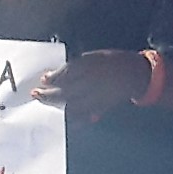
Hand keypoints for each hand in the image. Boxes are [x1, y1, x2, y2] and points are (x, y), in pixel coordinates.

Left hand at [30, 49, 152, 117]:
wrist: (137, 74)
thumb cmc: (114, 61)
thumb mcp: (95, 56)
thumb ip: (76, 66)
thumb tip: (56, 75)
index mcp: (91, 66)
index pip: (67, 73)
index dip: (53, 78)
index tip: (43, 80)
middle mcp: (92, 82)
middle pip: (65, 91)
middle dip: (48, 94)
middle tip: (35, 94)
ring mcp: (97, 96)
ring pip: (72, 104)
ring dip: (56, 105)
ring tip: (44, 103)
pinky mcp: (102, 106)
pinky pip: (84, 113)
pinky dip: (73, 116)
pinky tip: (64, 117)